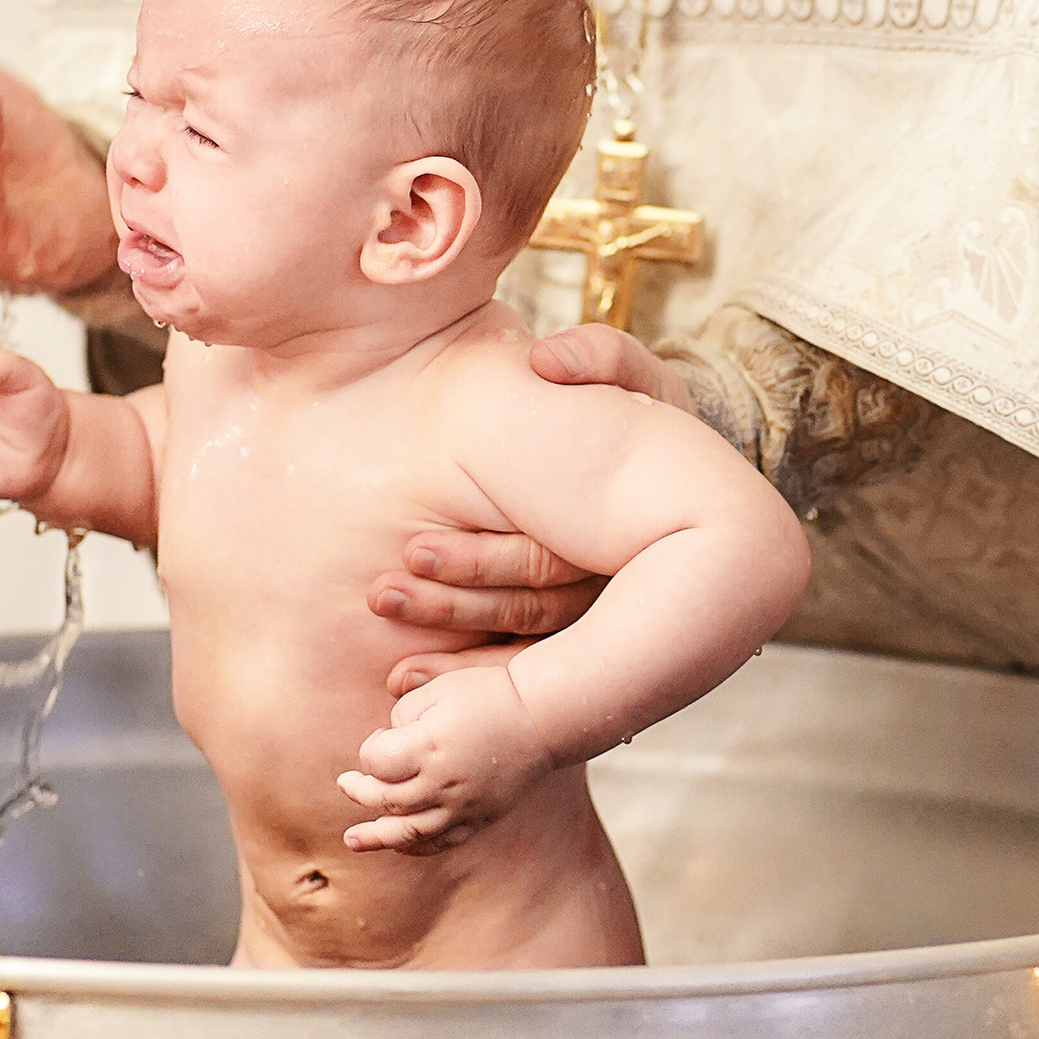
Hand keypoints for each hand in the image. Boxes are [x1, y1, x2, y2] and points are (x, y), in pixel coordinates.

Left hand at [339, 659, 555, 850]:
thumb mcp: (438, 690)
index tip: (380, 736)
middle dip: (360, 791)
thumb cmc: (488, 694)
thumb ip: (401, 715)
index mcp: (429, 746)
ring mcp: (462, 806)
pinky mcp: (479, 818)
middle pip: (385, 799)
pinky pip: (442, 842)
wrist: (542, 717)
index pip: (376, 762)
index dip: (369, 750)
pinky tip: (398, 845)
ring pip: (409, 832)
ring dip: (376, 836)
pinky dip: (416, 847)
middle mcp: (443, 782)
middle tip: (347, 783)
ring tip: (352, 840)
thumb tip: (386, 744)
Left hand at [362, 331, 678, 693]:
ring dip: (453, 650)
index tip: (412, 552)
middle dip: (453, 610)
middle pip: (530, 610)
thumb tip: (549, 361)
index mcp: (618, 527)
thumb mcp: (630, 376)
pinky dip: (469, 676)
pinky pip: (521, 665)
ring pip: (524, 646)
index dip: (479, 562)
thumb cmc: (632, 409)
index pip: (545, 558)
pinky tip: (408, 681)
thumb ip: (597, 357)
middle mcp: (611, 579)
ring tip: (390, 664)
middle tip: (382, 596)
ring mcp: (595, 614)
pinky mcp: (574, 635)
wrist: (655, 463)